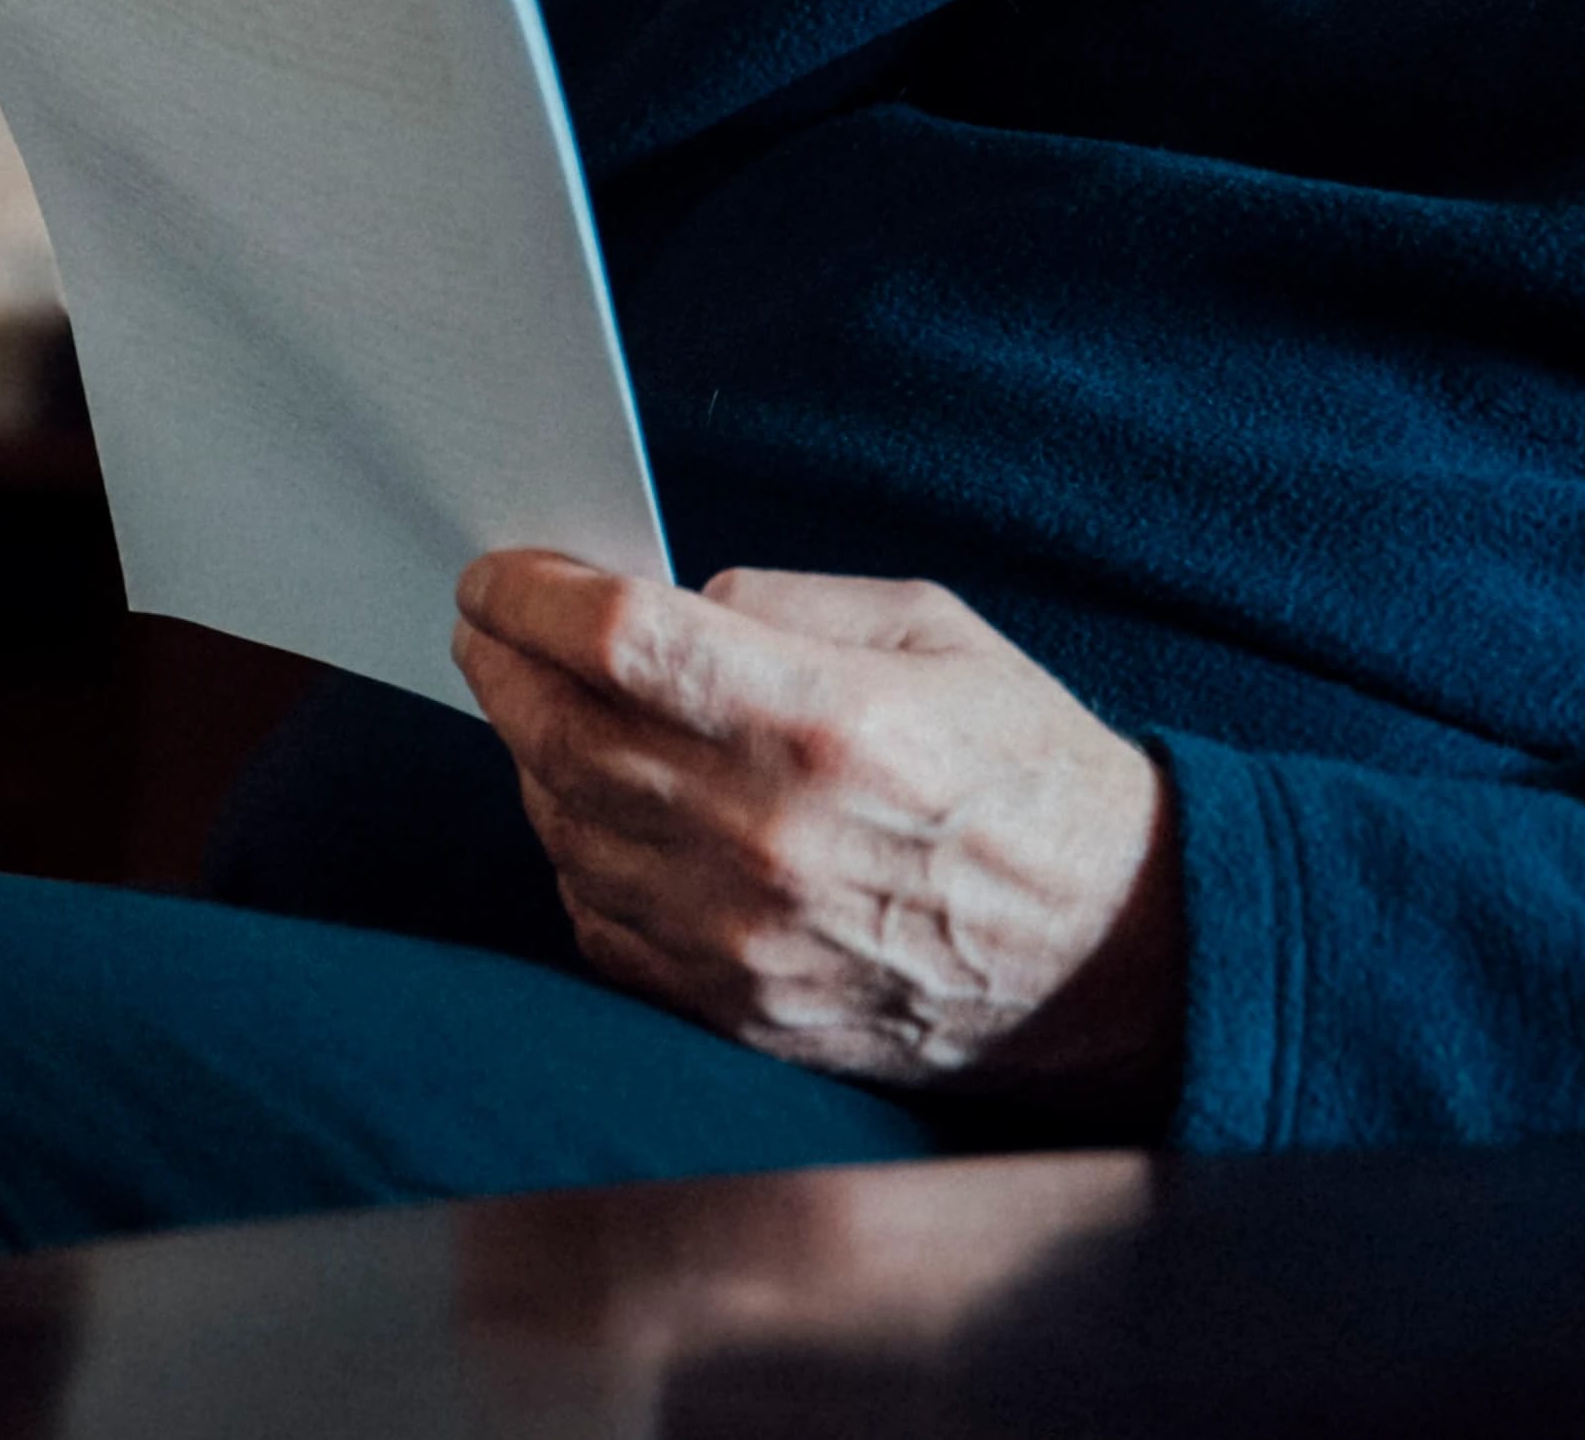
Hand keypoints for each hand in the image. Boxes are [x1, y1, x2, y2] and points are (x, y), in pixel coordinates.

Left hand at [454, 553, 1179, 1106]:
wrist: (1101, 943)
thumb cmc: (1025, 765)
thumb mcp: (933, 627)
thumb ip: (788, 602)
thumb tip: (670, 604)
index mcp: (823, 721)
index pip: (622, 644)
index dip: (535, 597)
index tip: (497, 574)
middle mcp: (764, 837)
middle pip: (565, 737)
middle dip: (502, 667)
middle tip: (483, 626)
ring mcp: (738, 938)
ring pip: (565, 831)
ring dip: (530, 757)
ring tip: (539, 705)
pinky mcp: (731, 1009)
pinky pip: (597, 921)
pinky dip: (574, 852)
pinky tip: (593, 805)